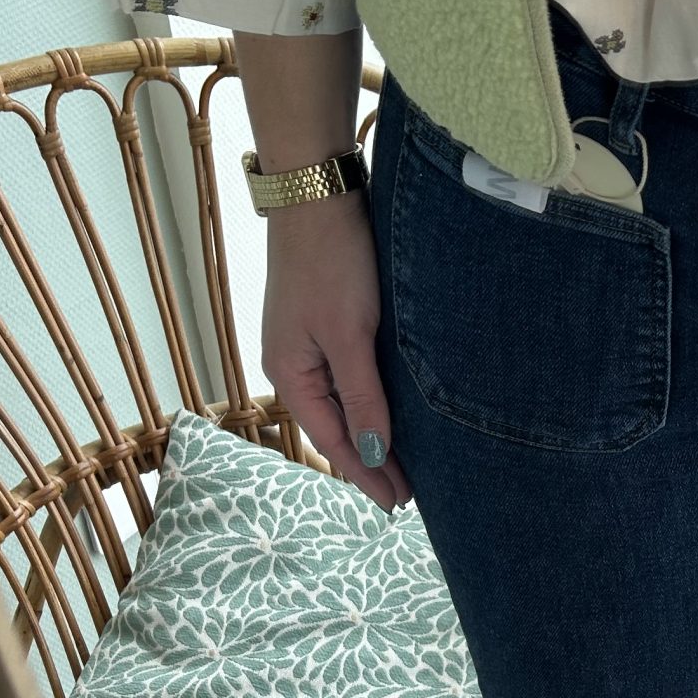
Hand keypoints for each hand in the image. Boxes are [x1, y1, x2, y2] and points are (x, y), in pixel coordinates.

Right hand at [258, 189, 410, 511]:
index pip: (332, 442)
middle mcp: (293, 366)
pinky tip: (389, 416)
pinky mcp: (324, 325)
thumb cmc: (331, 260)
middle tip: (407, 497)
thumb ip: (362, 397)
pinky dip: (369, 404)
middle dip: (369, 462)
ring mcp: (307, 346)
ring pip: (342, 406)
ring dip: (370, 436)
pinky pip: (347, 380)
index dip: (365, 475)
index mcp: (289, 374)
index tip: (397, 504)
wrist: (318, 193)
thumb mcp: (349, 334)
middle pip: (335, 428)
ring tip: (402, 467)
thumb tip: (371, 454)